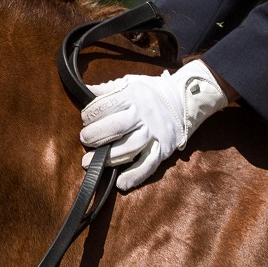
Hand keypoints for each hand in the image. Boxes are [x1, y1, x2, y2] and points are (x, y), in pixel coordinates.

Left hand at [79, 60, 228, 190]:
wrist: (184, 99)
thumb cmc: (148, 92)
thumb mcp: (127, 83)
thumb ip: (105, 90)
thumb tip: (83, 91)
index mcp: (132, 96)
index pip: (105, 106)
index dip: (89, 115)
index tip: (86, 119)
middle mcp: (143, 115)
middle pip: (116, 127)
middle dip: (95, 135)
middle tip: (85, 139)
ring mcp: (154, 133)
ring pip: (130, 148)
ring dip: (107, 157)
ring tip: (88, 162)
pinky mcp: (163, 149)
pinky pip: (149, 165)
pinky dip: (135, 176)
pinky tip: (121, 183)